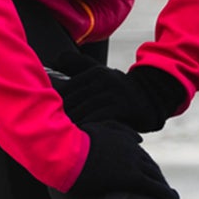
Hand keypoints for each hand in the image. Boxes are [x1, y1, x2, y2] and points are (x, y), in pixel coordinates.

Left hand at [55, 64, 184, 133]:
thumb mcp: (101, 74)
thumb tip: (54, 61)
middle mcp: (103, 80)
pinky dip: (87, 128)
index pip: (67, 89)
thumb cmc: (120, 91)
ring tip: (60, 137)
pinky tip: (80, 138)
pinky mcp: (122, 106)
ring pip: (83, 110)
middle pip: (73, 101)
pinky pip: (98, 119)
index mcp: (95, 73)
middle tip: (48, 131)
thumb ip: (78, 66)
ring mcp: (113, 93)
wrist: (153, 98)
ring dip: (71, 125)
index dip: (55, 105)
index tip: (45, 117)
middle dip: (60, 117)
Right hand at [66, 122, 178, 198]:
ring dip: (164, 188)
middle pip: (151, 166)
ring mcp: (132, 163)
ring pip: (156, 177)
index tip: (151, 176)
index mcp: (123, 139)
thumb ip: (117, 131)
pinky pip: (155, 187)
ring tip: (170, 198)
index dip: (147, 167)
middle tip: (163, 190)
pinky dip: (166, 194)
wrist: (65, 151)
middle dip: (158, 178)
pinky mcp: (130, 178)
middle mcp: (132, 150)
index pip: (140, 155)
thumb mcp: (96, 129)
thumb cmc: (73, 143)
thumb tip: (139, 138)